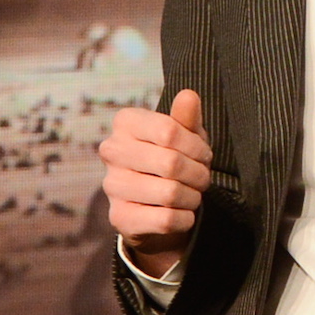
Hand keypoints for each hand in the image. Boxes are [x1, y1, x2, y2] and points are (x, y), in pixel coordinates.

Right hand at [98, 90, 211, 277]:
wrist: (156, 203)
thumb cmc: (174, 156)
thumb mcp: (186, 133)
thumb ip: (187, 116)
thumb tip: (188, 95)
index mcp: (126, 122)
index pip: (170, 131)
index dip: (196, 146)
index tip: (203, 155)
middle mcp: (112, 151)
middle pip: (171, 163)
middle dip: (199, 173)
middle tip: (203, 177)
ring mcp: (111, 186)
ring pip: (170, 193)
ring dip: (193, 197)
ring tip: (193, 194)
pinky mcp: (119, 217)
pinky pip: (164, 220)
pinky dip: (184, 218)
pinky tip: (183, 213)